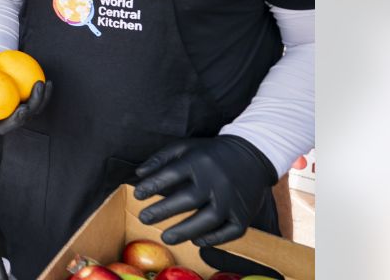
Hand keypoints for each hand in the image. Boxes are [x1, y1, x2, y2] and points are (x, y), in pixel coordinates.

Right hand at [0, 51, 52, 132]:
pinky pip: (35, 105)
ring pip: (25, 117)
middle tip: (24, 108)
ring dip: (35, 105)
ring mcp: (10, 114)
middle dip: (17, 120)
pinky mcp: (23, 107)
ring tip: (40, 86)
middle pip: (4, 126)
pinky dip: (43, 96)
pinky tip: (48, 83)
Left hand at [134, 135, 277, 245]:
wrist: (252, 154)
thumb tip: (138, 174)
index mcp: (199, 161)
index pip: (172, 174)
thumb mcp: (185, 147)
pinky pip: (229, 231)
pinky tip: (197, 241)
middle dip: (163, 210)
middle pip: (188, 199)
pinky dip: (213, 239)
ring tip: (166, 237)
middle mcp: (216, 181)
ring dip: (185, 230)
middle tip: (144, 218)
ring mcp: (232, 199)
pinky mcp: (244, 214)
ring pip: (208, 219)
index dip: (153, 185)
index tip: (138, 195)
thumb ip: (160, 159)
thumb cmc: (210, 154)